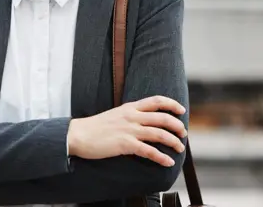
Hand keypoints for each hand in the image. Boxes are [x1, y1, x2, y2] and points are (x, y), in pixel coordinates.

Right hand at [67, 95, 186, 166]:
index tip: (182, 110)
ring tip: (180, 148)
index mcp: (130, 107)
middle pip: (162, 117)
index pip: (156, 100)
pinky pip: (149, 151)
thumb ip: (130, 116)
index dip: (172, 104)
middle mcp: (132, 116)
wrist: (78, 134)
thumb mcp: (115, 115)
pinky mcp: (125, 144)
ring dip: (173, 141)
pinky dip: (161, 157)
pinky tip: (168, 162)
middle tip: (183, 133)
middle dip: (177, 126)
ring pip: (159, 133)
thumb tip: (144, 122)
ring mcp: (129, 130)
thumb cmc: (95, 127)